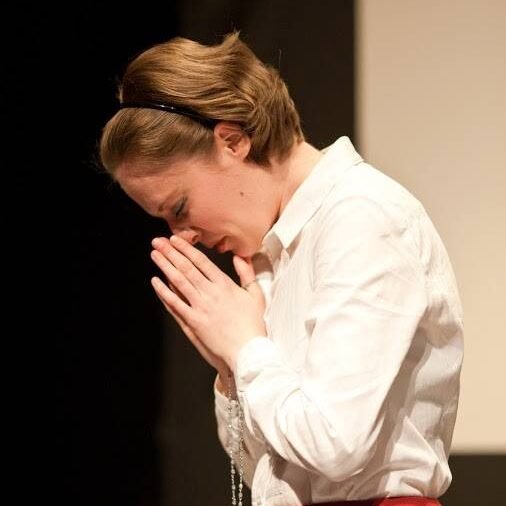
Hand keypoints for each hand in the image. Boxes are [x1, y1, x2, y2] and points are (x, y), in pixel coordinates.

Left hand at [150, 235, 265, 371]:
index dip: (186, 249)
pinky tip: (155, 282)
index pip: (201, 261)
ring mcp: (200, 307)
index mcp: (225, 284)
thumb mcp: (256, 295)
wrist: (249, 351)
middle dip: (171, 252)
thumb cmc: (254, 325)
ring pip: (178, 282)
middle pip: (186, 267)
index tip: (175, 239)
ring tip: (154, 255)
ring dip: (165, 266)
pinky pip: (175, 304)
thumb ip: (247, 273)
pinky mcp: (194, 322)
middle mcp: (210, 292)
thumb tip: (240, 257)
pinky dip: (164, 292)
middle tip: (158, 241)